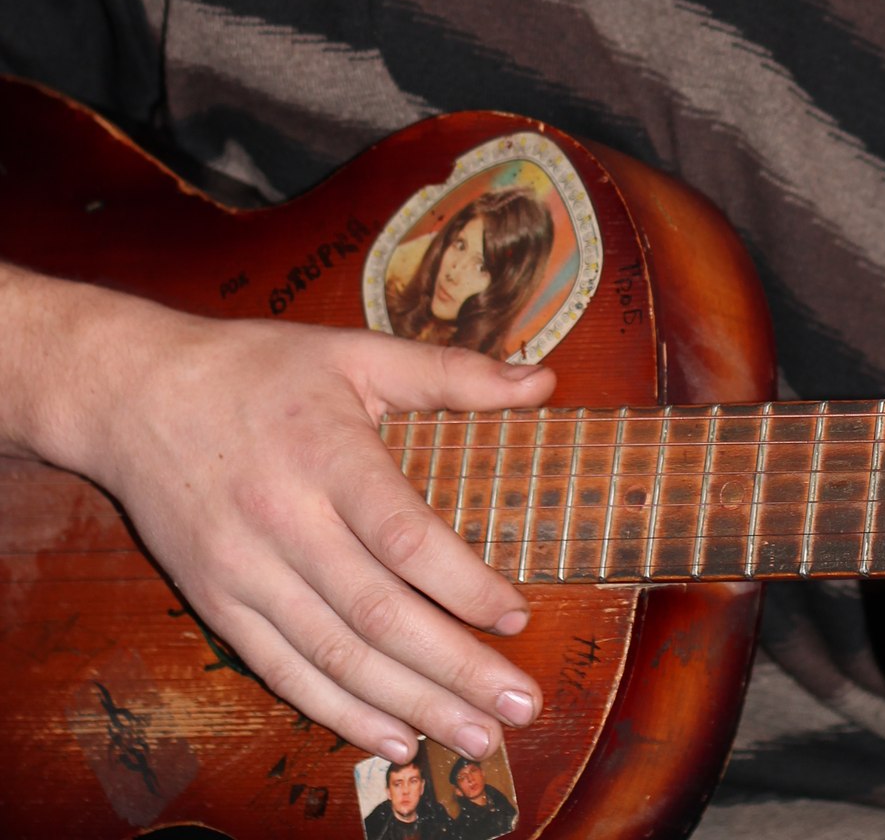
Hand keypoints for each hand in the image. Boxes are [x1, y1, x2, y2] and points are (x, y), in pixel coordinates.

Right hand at [90, 306, 556, 762]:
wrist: (135, 396)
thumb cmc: (258, 368)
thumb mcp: (355, 352)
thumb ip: (450, 371)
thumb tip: (542, 381)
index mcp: (327, 456)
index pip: (403, 536)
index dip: (463, 584)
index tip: (516, 616)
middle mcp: (286, 521)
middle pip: (378, 613)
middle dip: (455, 669)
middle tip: (520, 708)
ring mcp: (246, 571)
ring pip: (336, 656)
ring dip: (410, 706)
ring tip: (475, 739)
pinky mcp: (217, 604)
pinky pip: (283, 672)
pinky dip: (340, 713)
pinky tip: (394, 739)